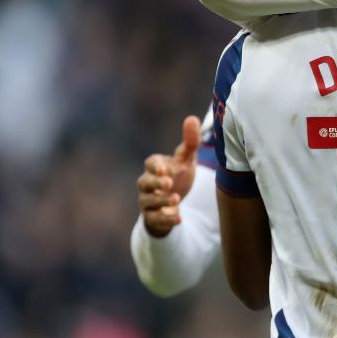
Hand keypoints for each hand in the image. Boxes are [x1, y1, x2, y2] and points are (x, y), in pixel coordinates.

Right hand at [136, 115, 201, 237]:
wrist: (174, 200)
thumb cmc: (179, 173)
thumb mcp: (187, 159)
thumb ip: (190, 141)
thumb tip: (192, 118)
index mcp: (155, 166)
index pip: (150, 163)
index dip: (156, 166)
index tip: (164, 168)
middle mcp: (147, 183)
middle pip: (144, 182)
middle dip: (155, 183)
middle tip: (168, 183)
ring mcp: (147, 201)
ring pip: (147, 202)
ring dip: (161, 201)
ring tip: (176, 200)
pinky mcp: (152, 217)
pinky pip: (155, 219)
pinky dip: (166, 220)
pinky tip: (180, 219)